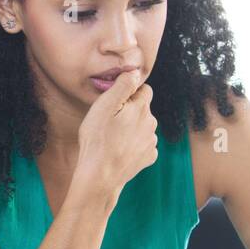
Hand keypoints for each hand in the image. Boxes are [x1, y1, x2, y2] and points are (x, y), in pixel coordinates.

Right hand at [73, 66, 157, 201]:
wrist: (100, 175)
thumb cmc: (98, 139)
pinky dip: (134, 145)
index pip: (144, 89)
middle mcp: (151, 123)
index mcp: (142, 108)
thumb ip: (123, 85)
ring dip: (132, 128)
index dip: (128, 93)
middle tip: (109, 122)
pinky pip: (143, 145)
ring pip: (143, 127)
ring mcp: (151, 142)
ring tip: (113, 138)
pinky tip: (120, 150)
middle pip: (143, 109)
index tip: (114, 104)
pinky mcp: (148, 157)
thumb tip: (135, 72)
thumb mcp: (104, 106)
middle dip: (130, 111)